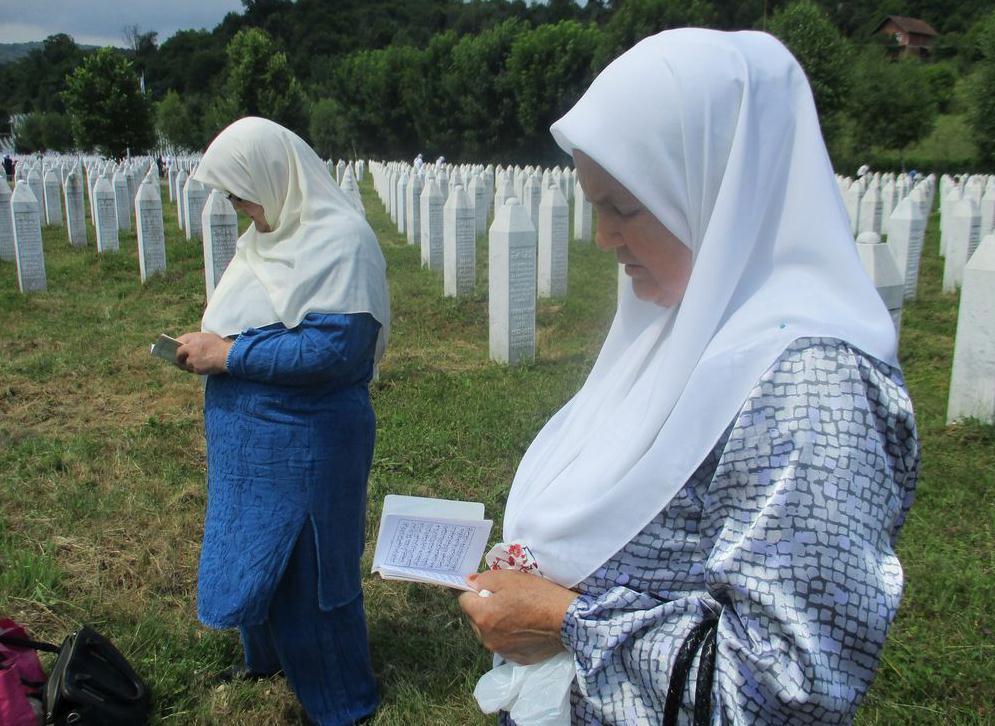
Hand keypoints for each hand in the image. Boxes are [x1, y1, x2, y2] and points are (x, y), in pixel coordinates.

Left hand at [176, 332, 232, 374]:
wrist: (228, 356)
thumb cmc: (220, 346)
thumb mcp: (209, 338)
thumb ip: (198, 341)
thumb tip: (190, 345)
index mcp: (193, 338)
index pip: (179, 341)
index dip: (177, 346)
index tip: (176, 349)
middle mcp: (190, 348)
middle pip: (179, 354)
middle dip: (179, 358)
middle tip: (178, 360)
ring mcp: (192, 359)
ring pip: (186, 364)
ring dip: (188, 365)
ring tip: (194, 364)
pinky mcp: (196, 368)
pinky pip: (193, 370)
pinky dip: (196, 369)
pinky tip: (202, 368)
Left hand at [458, 570, 578, 664]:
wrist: (567, 620)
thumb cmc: (537, 595)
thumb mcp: (509, 578)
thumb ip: (484, 579)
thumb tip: (470, 582)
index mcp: (482, 616)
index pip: (464, 600)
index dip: (474, 591)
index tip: (487, 587)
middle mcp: (486, 637)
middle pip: (475, 618)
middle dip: (485, 608)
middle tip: (506, 599)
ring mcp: (501, 650)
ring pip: (489, 632)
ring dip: (496, 623)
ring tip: (517, 613)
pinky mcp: (515, 658)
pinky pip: (504, 644)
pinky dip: (509, 636)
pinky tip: (525, 627)